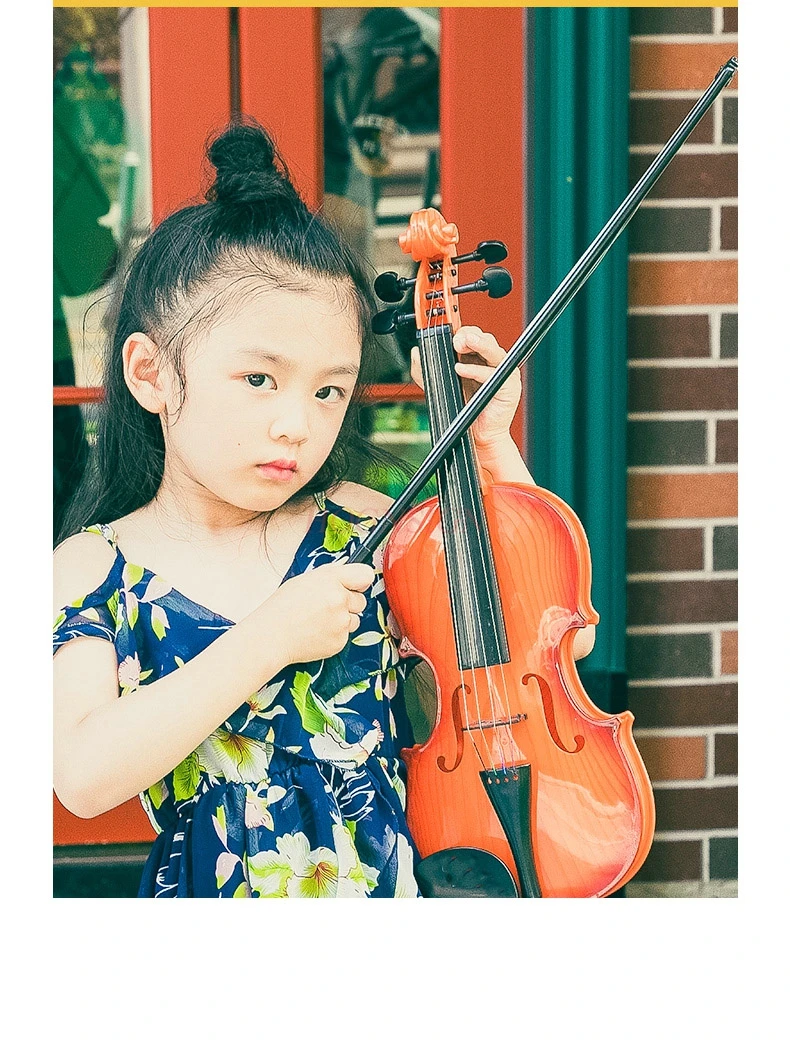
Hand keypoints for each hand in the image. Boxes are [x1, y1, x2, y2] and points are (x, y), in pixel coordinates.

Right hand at [264, 561, 374, 665]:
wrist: (271, 636)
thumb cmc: (282, 607)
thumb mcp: (304, 581)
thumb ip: (329, 577)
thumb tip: (346, 575)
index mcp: (331, 579)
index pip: (365, 575)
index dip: (360, 582)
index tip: (355, 586)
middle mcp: (340, 599)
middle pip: (361, 600)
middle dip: (348, 604)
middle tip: (327, 607)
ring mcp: (341, 622)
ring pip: (355, 619)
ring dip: (342, 620)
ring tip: (318, 622)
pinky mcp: (340, 641)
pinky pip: (345, 635)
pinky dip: (335, 635)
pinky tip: (316, 633)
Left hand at [410, 325, 521, 451]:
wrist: (476, 436)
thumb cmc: (464, 411)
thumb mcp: (440, 385)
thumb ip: (426, 371)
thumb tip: (416, 353)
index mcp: (477, 359)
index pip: (472, 336)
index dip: (460, 331)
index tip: (447, 331)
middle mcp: (491, 363)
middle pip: (485, 338)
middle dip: (468, 335)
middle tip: (455, 339)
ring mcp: (502, 373)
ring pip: (493, 350)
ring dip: (478, 344)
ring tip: (461, 343)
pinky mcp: (508, 386)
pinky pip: (493, 373)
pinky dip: (476, 370)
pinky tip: (461, 369)